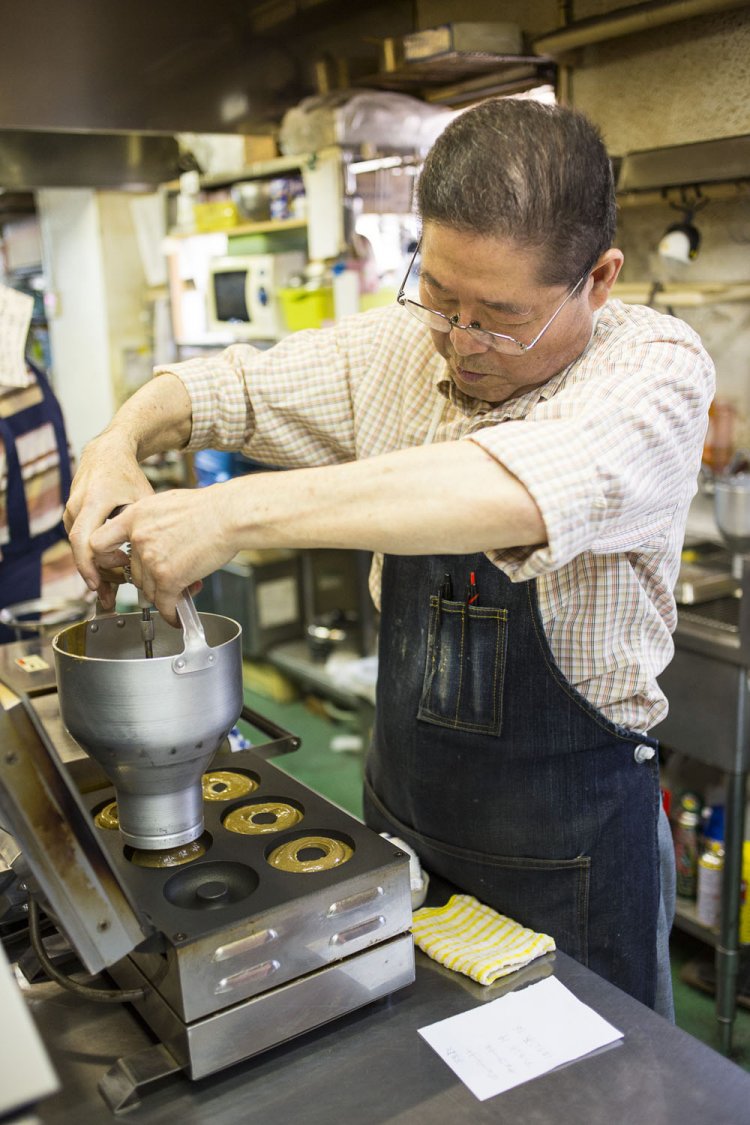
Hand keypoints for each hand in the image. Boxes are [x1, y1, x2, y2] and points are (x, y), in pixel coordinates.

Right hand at [64, 431, 154, 605]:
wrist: (106, 455)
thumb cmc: (127, 476)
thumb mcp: (143, 499)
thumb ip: (145, 526)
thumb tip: (163, 558)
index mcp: (94, 501)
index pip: (85, 541)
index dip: (92, 566)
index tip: (103, 584)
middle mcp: (77, 507)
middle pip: (80, 551)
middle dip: (95, 575)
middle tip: (111, 594)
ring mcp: (71, 511)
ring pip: (79, 550)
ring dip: (95, 570)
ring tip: (111, 591)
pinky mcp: (71, 516)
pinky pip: (80, 543)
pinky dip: (93, 559)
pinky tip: (107, 573)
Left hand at [89, 485, 236, 624]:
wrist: (229, 515)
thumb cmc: (208, 508)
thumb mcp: (167, 503)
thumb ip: (150, 522)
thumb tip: (150, 537)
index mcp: (134, 517)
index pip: (99, 542)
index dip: (106, 557)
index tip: (117, 563)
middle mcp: (138, 538)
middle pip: (133, 572)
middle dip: (151, 578)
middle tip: (170, 575)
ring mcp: (151, 559)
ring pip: (149, 590)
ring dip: (165, 593)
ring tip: (183, 586)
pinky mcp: (167, 577)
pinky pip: (164, 603)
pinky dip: (171, 613)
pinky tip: (177, 616)